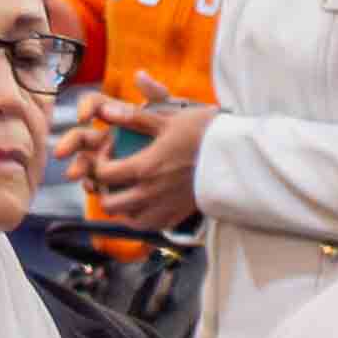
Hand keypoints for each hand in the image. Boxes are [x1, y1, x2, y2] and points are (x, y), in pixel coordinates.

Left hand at [82, 100, 204, 232]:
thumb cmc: (205, 134)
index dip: (97, 163)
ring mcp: (166, 207)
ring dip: (120, 207)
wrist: (239, 157)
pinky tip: (143, 204)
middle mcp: (151, 193)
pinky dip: (141, 218)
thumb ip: (134, 118)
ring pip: (129, 220)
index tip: (107, 151)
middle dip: (102, 190)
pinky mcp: (180, 215)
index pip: (103, 174)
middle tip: (110, 176)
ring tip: (124, 191)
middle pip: (110, 204)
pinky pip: (151, 226)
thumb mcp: (168, 120)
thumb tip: (105, 111)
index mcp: (145, 168)